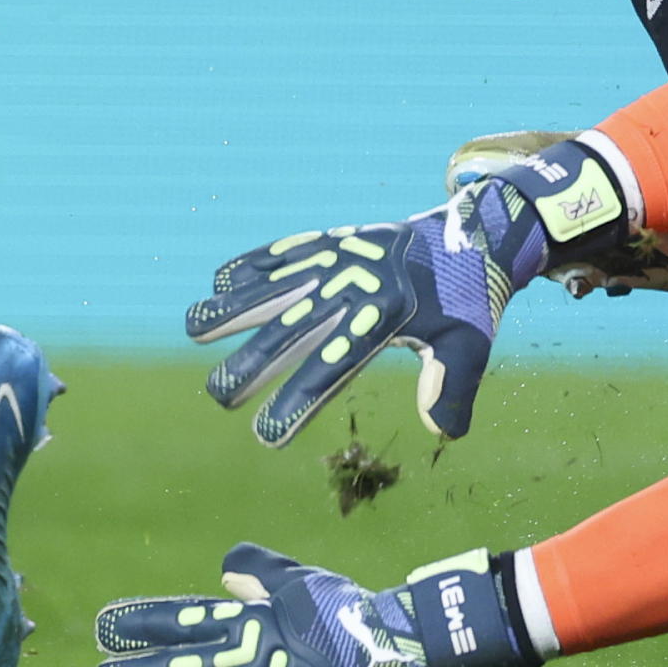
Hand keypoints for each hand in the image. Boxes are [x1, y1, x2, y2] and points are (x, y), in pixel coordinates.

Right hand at [185, 137, 629, 443]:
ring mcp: (341, 257)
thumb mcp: (472, 343)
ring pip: (278, 283)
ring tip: (193, 327)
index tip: (267, 435)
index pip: (334, 364)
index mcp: (387, 314)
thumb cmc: (468, 299)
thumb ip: (453, 385)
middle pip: (293, 327)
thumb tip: (442, 429)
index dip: (298, 399)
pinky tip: (220, 282)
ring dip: (234, 305)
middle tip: (218, 396)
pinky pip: (287, 251)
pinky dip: (253, 264)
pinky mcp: (335, 240)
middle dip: (252, 363)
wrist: (474, 232)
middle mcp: (355, 283)